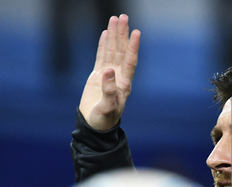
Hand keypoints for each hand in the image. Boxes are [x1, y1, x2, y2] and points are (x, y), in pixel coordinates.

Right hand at [79, 15, 140, 130]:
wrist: (95, 125)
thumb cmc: (104, 119)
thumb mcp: (107, 107)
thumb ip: (108, 89)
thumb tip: (108, 70)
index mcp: (124, 84)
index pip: (130, 61)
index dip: (133, 47)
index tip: (136, 32)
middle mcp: (119, 76)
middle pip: (122, 51)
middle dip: (123, 34)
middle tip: (123, 17)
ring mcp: (109, 75)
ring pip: (112, 51)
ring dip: (114, 35)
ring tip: (115, 19)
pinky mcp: (98, 76)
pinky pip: (102, 56)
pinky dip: (104, 44)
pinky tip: (106, 33)